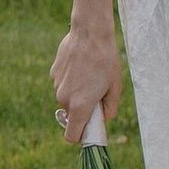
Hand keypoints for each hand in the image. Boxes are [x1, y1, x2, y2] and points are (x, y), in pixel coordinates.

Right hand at [49, 19, 122, 139]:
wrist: (90, 32)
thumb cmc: (106, 60)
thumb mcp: (115, 87)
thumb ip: (109, 109)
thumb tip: (102, 117)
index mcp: (80, 106)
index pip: (71, 136)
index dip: (80, 136)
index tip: (89, 129)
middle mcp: (64, 99)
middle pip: (72, 115)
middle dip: (83, 109)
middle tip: (97, 92)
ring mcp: (56, 85)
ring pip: (67, 98)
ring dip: (77, 93)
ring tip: (90, 74)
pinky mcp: (53, 73)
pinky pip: (63, 84)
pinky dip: (71, 80)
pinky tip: (81, 65)